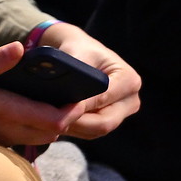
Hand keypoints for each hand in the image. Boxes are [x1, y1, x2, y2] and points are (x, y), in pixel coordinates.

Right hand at [0, 43, 83, 147]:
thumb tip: (20, 48)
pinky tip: (32, 105)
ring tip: (57, 96)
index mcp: (7, 112)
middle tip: (72, 91)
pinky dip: (39, 124)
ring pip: (43, 136)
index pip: (54, 120)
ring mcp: (5, 137)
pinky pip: (29, 136)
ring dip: (54, 120)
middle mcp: (11, 130)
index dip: (72, 108)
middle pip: (54, 131)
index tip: (79, 90)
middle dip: (68, 115)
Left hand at [39, 23, 140, 139]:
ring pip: (96, 130)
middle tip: (50, 121)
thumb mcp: (77, 53)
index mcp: (129, 80)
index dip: (82, 106)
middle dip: (76, 122)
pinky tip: (54, 124)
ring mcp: (122, 113)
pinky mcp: (109, 121)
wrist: (79, 51)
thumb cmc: (78, 48)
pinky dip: (73, 129)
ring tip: (48, 122)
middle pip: (104, 122)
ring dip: (73, 128)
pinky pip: (91, 132)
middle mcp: (131, 99)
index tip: (59, 108)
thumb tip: (68, 97)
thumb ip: (75, 72)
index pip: (104, 99)